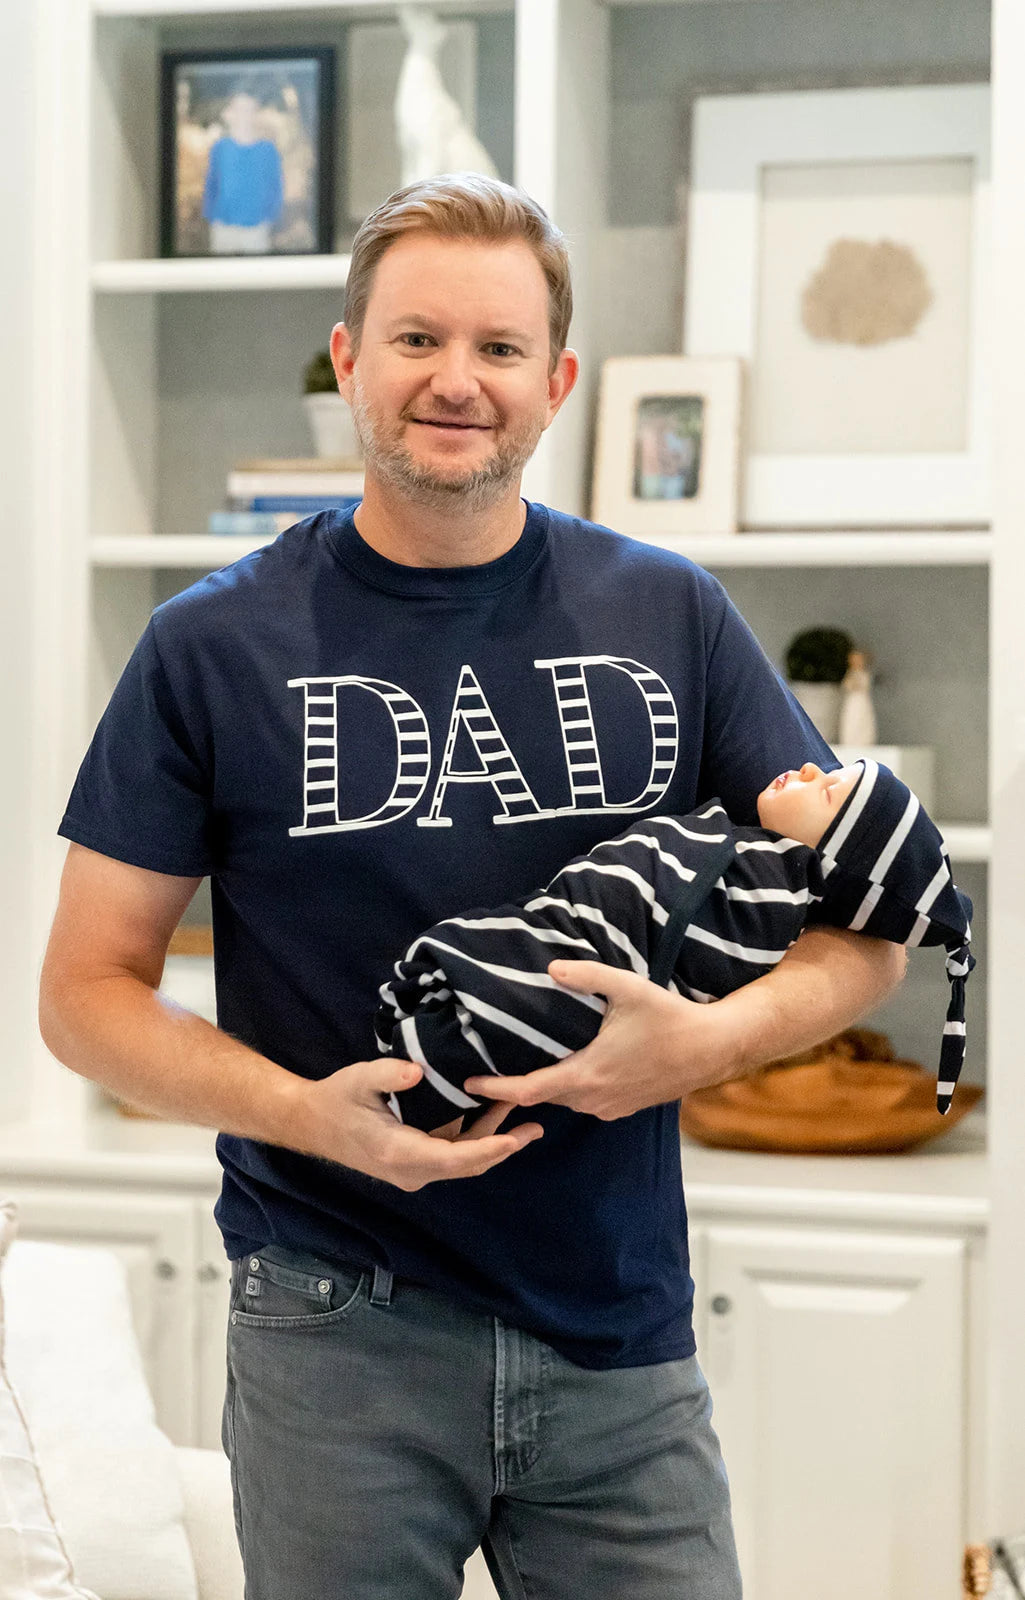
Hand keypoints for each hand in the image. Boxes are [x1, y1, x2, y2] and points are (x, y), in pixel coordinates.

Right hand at [293, 1058, 542, 1190]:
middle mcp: (412, 1170)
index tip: (515, 1139)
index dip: (488, 1149)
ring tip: (525, 1120)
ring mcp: (414, 1170)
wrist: (313, 1123)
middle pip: (467, 1164)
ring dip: (492, 1141)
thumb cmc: (336, 1100)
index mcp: (400, 1153)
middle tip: (536, 1127)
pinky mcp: (415, 1162)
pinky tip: (494, 1116)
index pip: (454, 1158)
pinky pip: (452, 1154)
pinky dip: (475, 1138)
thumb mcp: (358, 1079)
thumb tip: (418, 1070)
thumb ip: (387, 1074)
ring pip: (462, 1161)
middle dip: (503, 1147)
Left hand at [463, 959, 730, 1121]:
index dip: (495, 1089)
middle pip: (542, 1097)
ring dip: (542, 1088)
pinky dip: (567, 1090)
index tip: (468, 1083)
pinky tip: (565, 1069)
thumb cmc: (670, 1018)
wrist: (712, 1049)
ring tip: (519, 1068)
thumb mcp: (628, 989)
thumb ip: (587, 976)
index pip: (529, 1089)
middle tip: (486, 1072)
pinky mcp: (624, 1107)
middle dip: (513, 1090)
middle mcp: (594, 1098)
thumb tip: (550, 968)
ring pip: (564, 1101)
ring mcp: (610, 1107)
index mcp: (587, 1074)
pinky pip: (585, 1102)